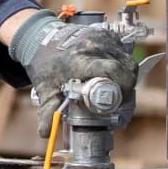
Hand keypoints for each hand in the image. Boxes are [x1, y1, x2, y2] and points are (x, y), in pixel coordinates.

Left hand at [11, 10, 136, 127]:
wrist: (40, 39)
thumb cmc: (45, 65)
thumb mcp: (45, 88)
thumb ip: (48, 111)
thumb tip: (46, 133)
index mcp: (79, 60)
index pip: (113, 70)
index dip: (122, 89)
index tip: (119, 105)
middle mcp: (93, 45)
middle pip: (125, 68)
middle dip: (126, 88)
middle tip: (120, 103)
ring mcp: (102, 38)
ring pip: (128, 61)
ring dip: (126, 78)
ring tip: (117, 92)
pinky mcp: (106, 34)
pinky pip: (124, 53)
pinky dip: (123, 67)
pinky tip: (115, 78)